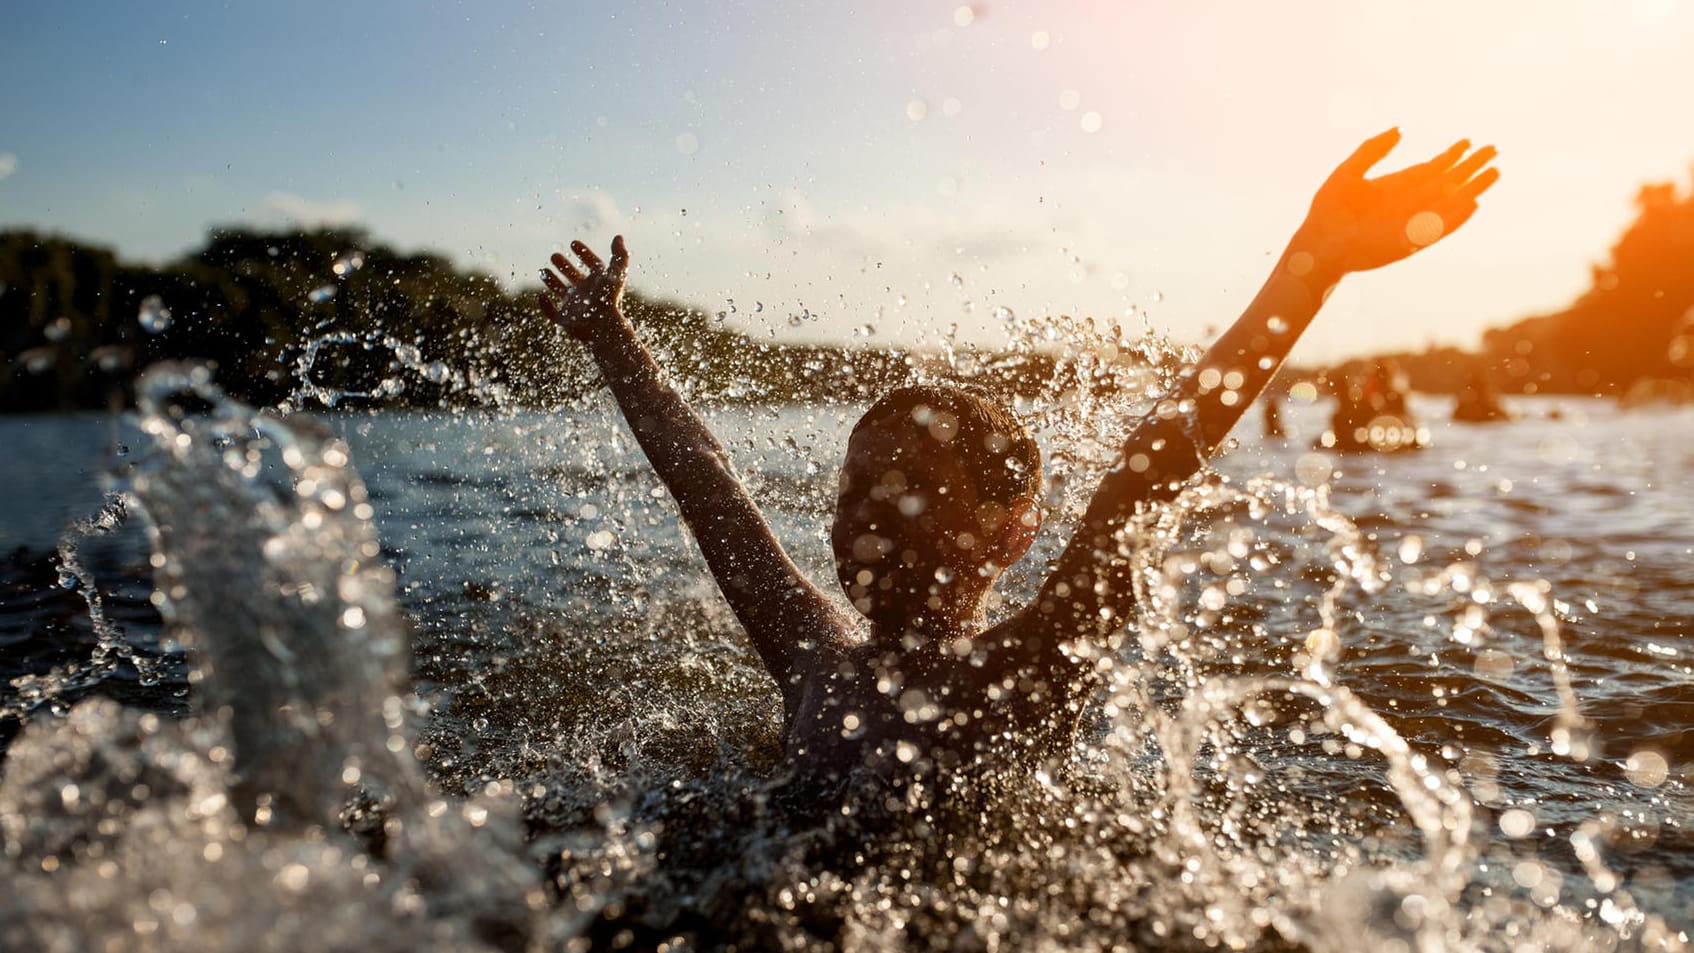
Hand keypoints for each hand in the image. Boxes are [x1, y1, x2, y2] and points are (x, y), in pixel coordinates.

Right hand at [539, 236, 628, 339]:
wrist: (601, 327)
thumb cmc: (609, 299)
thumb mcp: (616, 274)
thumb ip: (620, 255)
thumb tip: (618, 237)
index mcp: (599, 284)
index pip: (593, 266)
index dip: (584, 254)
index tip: (574, 243)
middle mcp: (586, 294)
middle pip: (574, 277)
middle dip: (564, 266)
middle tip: (554, 255)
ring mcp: (575, 307)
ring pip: (562, 292)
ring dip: (552, 281)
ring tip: (543, 269)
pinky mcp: (565, 321)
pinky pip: (552, 313)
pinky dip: (545, 305)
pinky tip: (541, 296)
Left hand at [1298, 129, 1498, 274]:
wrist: (1318, 246)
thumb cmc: (1328, 211)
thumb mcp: (1348, 173)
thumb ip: (1372, 150)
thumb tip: (1399, 130)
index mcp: (1395, 186)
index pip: (1430, 168)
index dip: (1450, 155)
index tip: (1468, 141)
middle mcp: (1408, 203)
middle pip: (1446, 182)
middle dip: (1469, 167)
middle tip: (1493, 150)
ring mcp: (1411, 222)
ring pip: (1449, 203)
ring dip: (1471, 188)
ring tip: (1494, 173)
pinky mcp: (1410, 241)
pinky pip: (1439, 228)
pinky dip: (1456, 217)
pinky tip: (1472, 203)